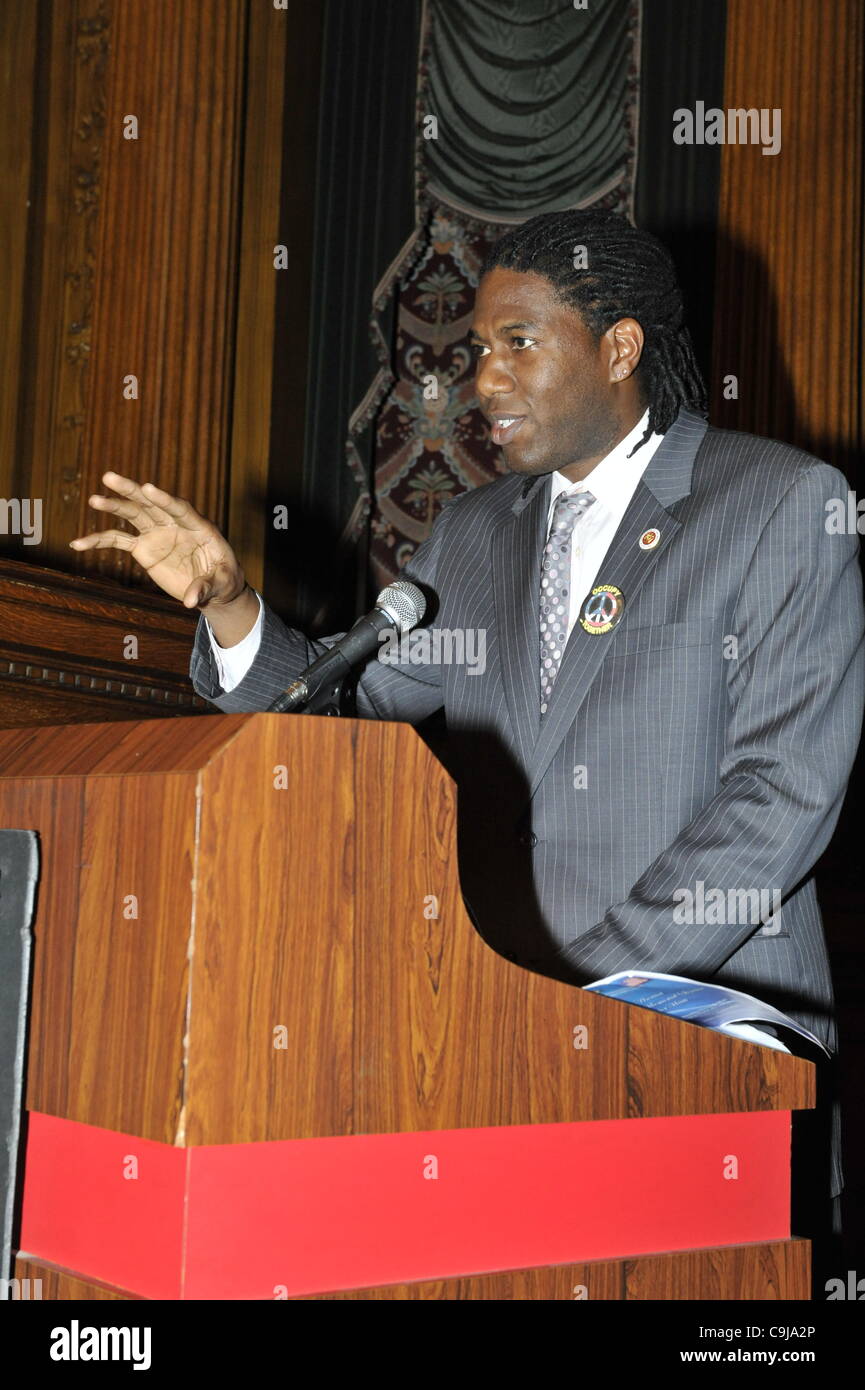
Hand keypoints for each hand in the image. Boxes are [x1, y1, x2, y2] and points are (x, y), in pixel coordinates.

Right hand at [70, 473, 245, 609]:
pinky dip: (99, 541)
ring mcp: (156, 533)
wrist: (212, 587)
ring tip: (93, 499)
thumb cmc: (224, 580)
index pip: (179, 509)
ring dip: (113, 506)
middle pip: (150, 504)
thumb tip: (190, 600)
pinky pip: (118, 541)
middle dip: (131, 491)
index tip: (147, 488)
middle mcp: (174, 524)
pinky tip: (78, 543)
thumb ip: (205, 588)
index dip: (164, 499)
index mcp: (198, 527)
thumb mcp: (221, 584)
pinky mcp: (143, 547)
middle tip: (109, 477)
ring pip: (132, 515)